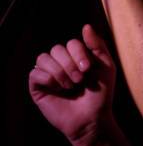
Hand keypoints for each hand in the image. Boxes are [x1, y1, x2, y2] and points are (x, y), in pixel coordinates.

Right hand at [29, 24, 115, 145]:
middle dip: (70, 64)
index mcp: (75, 57)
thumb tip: (85, 26)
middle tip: (80, 80)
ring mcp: (48, 74)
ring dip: (60, 72)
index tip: (88, 69)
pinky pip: (35, 73)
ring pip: (43, 58)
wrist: (92, 119)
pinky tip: (58, 89)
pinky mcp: (38, 87)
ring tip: (70, 86)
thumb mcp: (106, 66)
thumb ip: (98, 45)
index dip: (79, 53)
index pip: (71, 43)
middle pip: (56, 49)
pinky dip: (48, 79)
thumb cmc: (100, 94)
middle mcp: (60, 63)